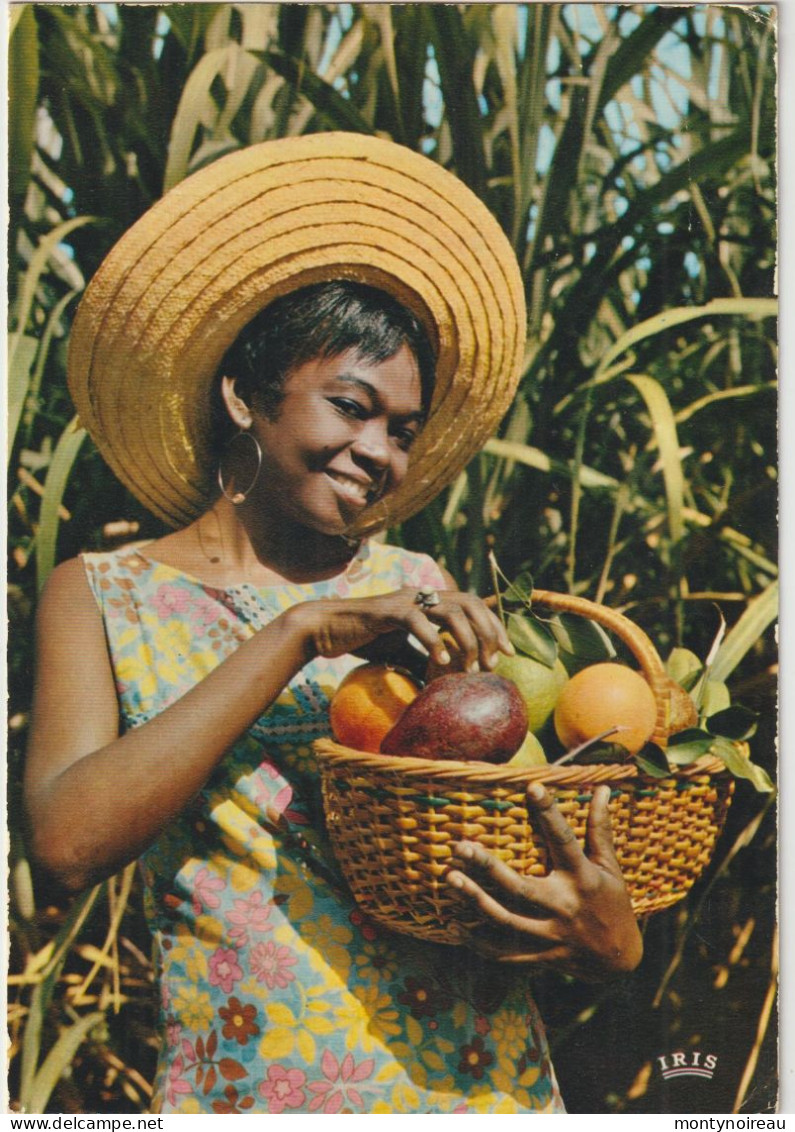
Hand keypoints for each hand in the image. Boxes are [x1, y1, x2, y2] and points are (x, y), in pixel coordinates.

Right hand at [296, 587, 513, 671]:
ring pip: (451, 610)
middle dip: (489, 631)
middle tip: (496, 662)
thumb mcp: (401, 650)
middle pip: (470, 602)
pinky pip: (418, 621)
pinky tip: (440, 663)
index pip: (472, 605)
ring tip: (471, 668)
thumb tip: (446, 679)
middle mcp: (421, 595)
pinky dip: (433, 641)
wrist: (324, 630)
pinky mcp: (387, 611)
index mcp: (428, 602)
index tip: (508, 654)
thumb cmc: (362, 640)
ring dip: (467, 639)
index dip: (494, 626)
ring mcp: (405, 600)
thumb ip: (424, 656)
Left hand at [446, 783, 642, 980]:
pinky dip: (478, 942)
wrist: (619, 960)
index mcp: (583, 878)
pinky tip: (454, 925)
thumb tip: (602, 788)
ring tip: (450, 879)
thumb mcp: (610, 866)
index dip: (549, 813)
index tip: (532, 787)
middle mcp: (564, 906)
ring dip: (475, 900)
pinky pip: (504, 953)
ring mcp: (550, 935)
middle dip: (487, 867)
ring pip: (506, 920)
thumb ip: (601, 828)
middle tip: (460, 847)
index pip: (564, 840)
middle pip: (520, 887)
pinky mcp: (540, 955)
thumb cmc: (612, 903)